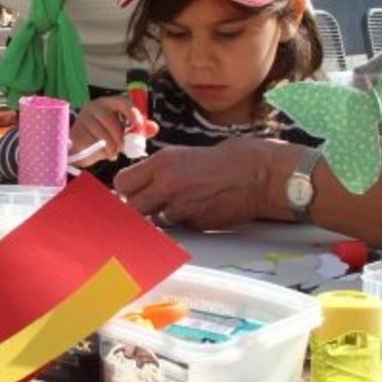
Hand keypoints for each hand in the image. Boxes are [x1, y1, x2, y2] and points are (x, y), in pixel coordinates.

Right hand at [69, 96, 132, 166]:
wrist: (81, 148)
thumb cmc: (104, 137)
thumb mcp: (123, 132)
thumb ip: (138, 130)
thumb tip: (155, 128)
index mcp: (108, 103)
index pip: (122, 101)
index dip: (132, 113)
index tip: (139, 126)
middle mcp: (94, 107)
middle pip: (111, 120)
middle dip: (120, 137)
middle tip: (123, 148)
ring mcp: (83, 118)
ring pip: (103, 134)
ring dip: (112, 148)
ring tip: (112, 152)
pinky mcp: (77, 132)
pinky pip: (93, 143)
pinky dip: (101, 151)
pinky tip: (102, 153)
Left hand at [113, 138, 275, 229]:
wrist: (259, 174)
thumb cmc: (227, 159)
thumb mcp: (185, 155)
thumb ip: (160, 170)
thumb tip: (141, 185)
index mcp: (163, 162)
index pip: (123, 183)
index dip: (125, 190)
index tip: (130, 191)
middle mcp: (167, 185)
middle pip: (132, 207)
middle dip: (137, 207)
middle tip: (148, 202)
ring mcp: (181, 207)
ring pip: (154, 220)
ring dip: (161, 215)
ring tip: (182, 201)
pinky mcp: (196, 224)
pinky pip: (179, 226)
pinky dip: (183, 221)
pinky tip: (200, 207)